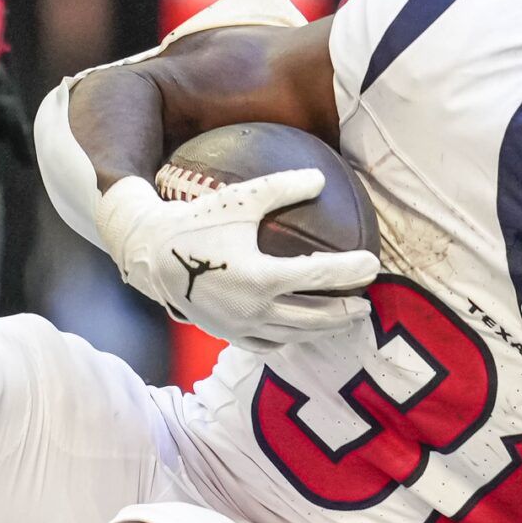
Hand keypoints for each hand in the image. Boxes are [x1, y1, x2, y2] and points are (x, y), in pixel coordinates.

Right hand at [96, 172, 376, 353]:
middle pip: (314, 316)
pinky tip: (300, 331)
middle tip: (366, 304)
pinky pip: (267, 344)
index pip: (318, 275)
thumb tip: (319, 178)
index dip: (349, 270)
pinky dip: (289, 339)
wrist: (150, 256)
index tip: (372, 264)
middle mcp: (253, 308)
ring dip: (322, 330)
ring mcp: (241, 327)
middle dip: (344, 312)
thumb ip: (281, 187)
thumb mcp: (239, 199)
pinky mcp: (227, 335)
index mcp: (260, 276)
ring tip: (342, 321)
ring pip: (294, 335)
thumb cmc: (195, 222)